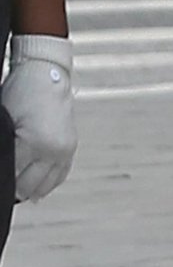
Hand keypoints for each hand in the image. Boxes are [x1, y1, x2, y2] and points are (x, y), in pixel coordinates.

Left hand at [3, 35, 74, 200]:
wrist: (47, 75)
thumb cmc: (23, 92)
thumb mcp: (5, 122)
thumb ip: (4, 148)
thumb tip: (2, 169)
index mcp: (37, 143)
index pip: (12, 176)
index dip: (2, 180)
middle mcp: (55, 150)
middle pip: (29, 186)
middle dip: (14, 188)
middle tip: (3, 189)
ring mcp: (65, 150)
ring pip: (46, 185)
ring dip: (30, 189)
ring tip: (16, 191)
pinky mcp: (70, 148)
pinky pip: (60, 176)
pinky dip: (47, 184)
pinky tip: (36, 189)